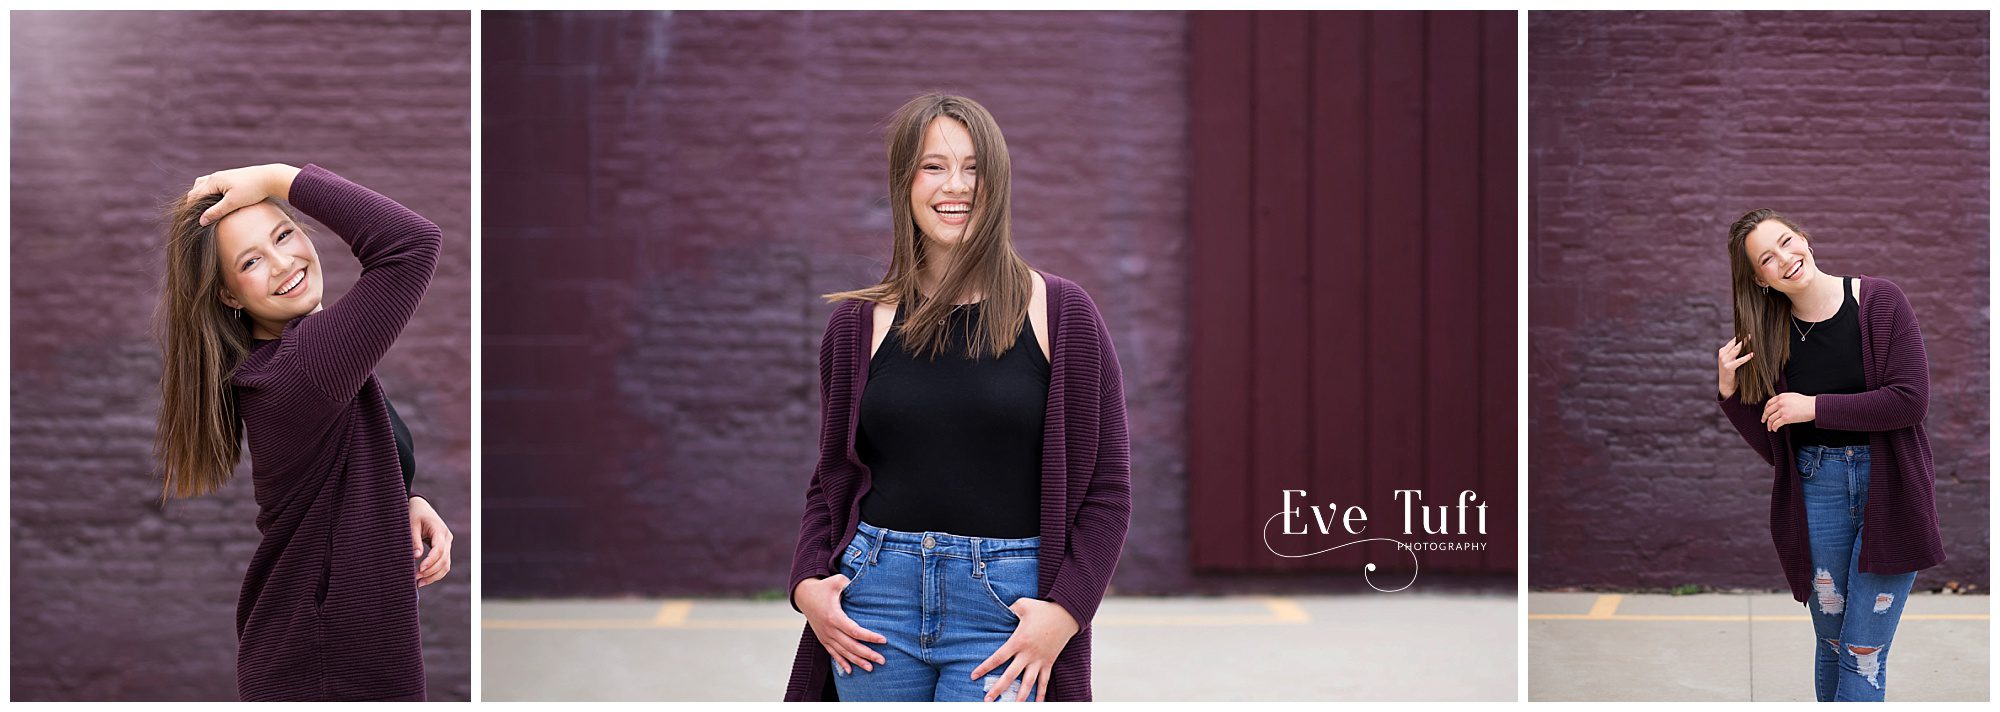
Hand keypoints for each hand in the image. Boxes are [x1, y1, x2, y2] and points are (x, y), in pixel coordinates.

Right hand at [185, 163, 301, 225]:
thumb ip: (216, 212)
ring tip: (204, 210)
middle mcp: (215, 177)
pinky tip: (216, 202)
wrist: (270, 178)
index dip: (191, 209)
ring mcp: (222, 176)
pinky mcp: (230, 178)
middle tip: (196, 218)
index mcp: (212, 181)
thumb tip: (201, 221)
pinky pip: (213, 185)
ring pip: (203, 186)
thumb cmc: (252, 190)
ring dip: (201, 197)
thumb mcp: (233, 203)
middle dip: (193, 203)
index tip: (192, 221)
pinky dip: (209, 193)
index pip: (194, 196)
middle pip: (196, 190)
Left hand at [409, 496, 451, 585]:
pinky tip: (424, 579)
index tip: (419, 569)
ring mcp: (447, 544)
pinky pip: (443, 564)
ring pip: (446, 564)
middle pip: (444, 560)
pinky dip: (435, 573)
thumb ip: (414, 540)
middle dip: (430, 571)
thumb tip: (416, 557)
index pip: (439, 549)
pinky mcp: (444, 549)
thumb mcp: (412, 524)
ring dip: (434, 575)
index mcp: (440, 531)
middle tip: (415, 578)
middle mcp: (447, 538)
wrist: (421, 507)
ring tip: (419, 583)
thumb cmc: (415, 514)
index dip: (430, 561)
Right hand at [795, 575, 886, 674]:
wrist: (804, 595)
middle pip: (851, 646)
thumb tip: (866, 585)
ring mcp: (825, 636)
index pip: (855, 631)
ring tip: (871, 668)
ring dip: (857, 661)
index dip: (869, 637)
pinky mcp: (823, 639)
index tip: (883, 640)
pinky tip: (850, 671)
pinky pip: (833, 653)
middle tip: (882, 660)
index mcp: (834, 616)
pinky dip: (841, 662)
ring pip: (843, 652)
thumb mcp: (837, 581)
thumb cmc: (824, 587)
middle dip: (867, 654)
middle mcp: (829, 629)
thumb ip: (851, 584)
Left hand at [970, 598, 1079, 701]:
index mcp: (1018, 641)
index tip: (974, 676)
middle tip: (987, 700)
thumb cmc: (1043, 609)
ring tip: (1012, 708)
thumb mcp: (1023, 605)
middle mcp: (1028, 654)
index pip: (998, 658)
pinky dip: (1042, 694)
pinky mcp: (1049, 662)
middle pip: (1010, 676)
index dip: (985, 668)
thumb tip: (998, 610)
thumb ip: (1009, 609)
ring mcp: (1039, 660)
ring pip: (1028, 683)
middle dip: (998, 689)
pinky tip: (1038, 704)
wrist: (1067, 614)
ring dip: (1020, 697)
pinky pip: (1045, 681)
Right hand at [1717, 334, 1753, 398]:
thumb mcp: (1731, 360)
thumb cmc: (1731, 371)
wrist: (1726, 384)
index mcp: (1722, 351)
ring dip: (1744, 344)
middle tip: (1750, 334)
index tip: (1747, 331)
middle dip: (1743, 338)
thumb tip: (1746, 344)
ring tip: (1750, 340)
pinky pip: (1739, 361)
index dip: (1740, 336)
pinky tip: (1752, 354)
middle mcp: (1722, 354)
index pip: (1732, 341)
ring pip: (1736, 350)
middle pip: (1734, 344)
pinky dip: (1746, 357)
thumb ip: (1735, 352)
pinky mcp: (1728, 367)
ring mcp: (1724, 361)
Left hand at [1762, 392, 1816, 430]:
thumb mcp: (1792, 396)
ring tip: (1770, 428)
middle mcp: (1780, 403)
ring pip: (1770, 419)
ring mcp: (1783, 410)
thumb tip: (1778, 404)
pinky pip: (1776, 424)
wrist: (1813, 406)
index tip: (1765, 413)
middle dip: (1764, 417)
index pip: (1768, 403)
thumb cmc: (1805, 402)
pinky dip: (1774, 428)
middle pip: (1767, 411)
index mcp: (1781, 397)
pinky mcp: (1786, 418)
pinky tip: (1775, 430)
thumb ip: (1783, 399)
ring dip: (1769, 425)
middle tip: (1763, 421)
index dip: (1765, 409)